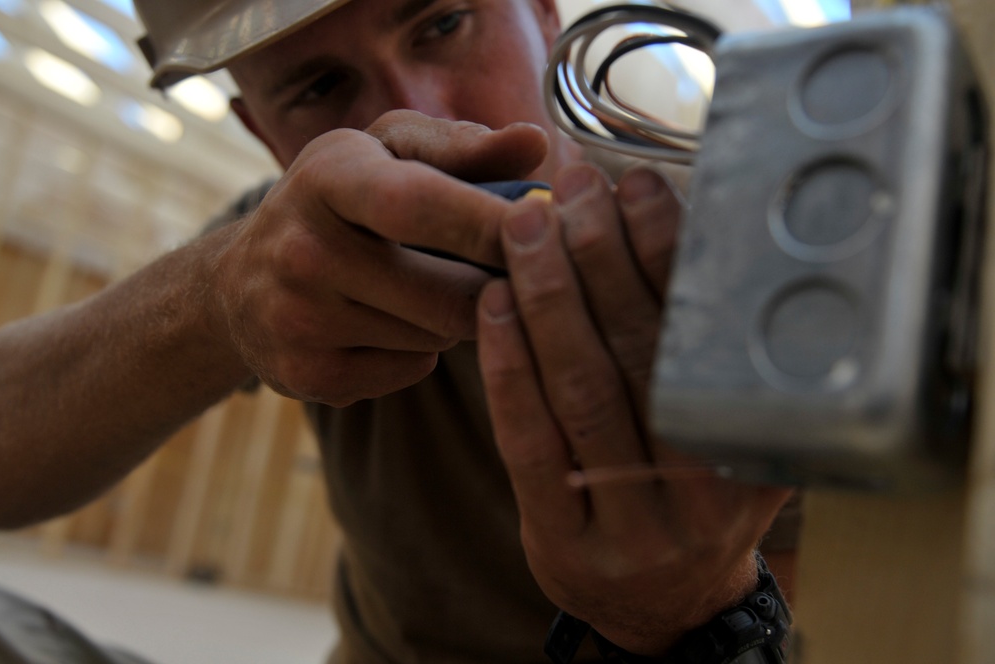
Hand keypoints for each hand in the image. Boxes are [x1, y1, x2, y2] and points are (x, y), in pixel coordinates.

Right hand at [205, 110, 546, 404]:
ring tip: (421, 288)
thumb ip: (462, 147)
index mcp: (328, 179)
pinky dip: (418, 350)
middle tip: (500, 271)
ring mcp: (299, 322)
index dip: (492, 225)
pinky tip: (387, 324)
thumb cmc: (337, 203)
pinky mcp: (309, 378)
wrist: (238, 284)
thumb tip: (535, 144)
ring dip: (454, 318)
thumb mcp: (385, 154)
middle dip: (491, 287)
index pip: (422, 205)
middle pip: (450, 296)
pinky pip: (411, 370)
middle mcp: (303, 251)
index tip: (551, 234)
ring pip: (437, 336)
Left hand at [477, 163, 791, 655]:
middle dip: (598, 255)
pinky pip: (528, 439)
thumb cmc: (693, 493)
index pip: (698, 330)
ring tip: (523, 226)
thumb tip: (687, 234)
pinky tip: (491, 305)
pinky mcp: (564, 541)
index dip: (665, 250)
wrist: (666, 603)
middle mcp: (700, 488)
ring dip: (548, 296)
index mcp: (751, 443)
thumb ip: (712, 357)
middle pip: (637, 349)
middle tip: (568, 188)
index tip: (634, 186)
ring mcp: (631, 522)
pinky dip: (508, 366)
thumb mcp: (729, 433)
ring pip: (581, 388)